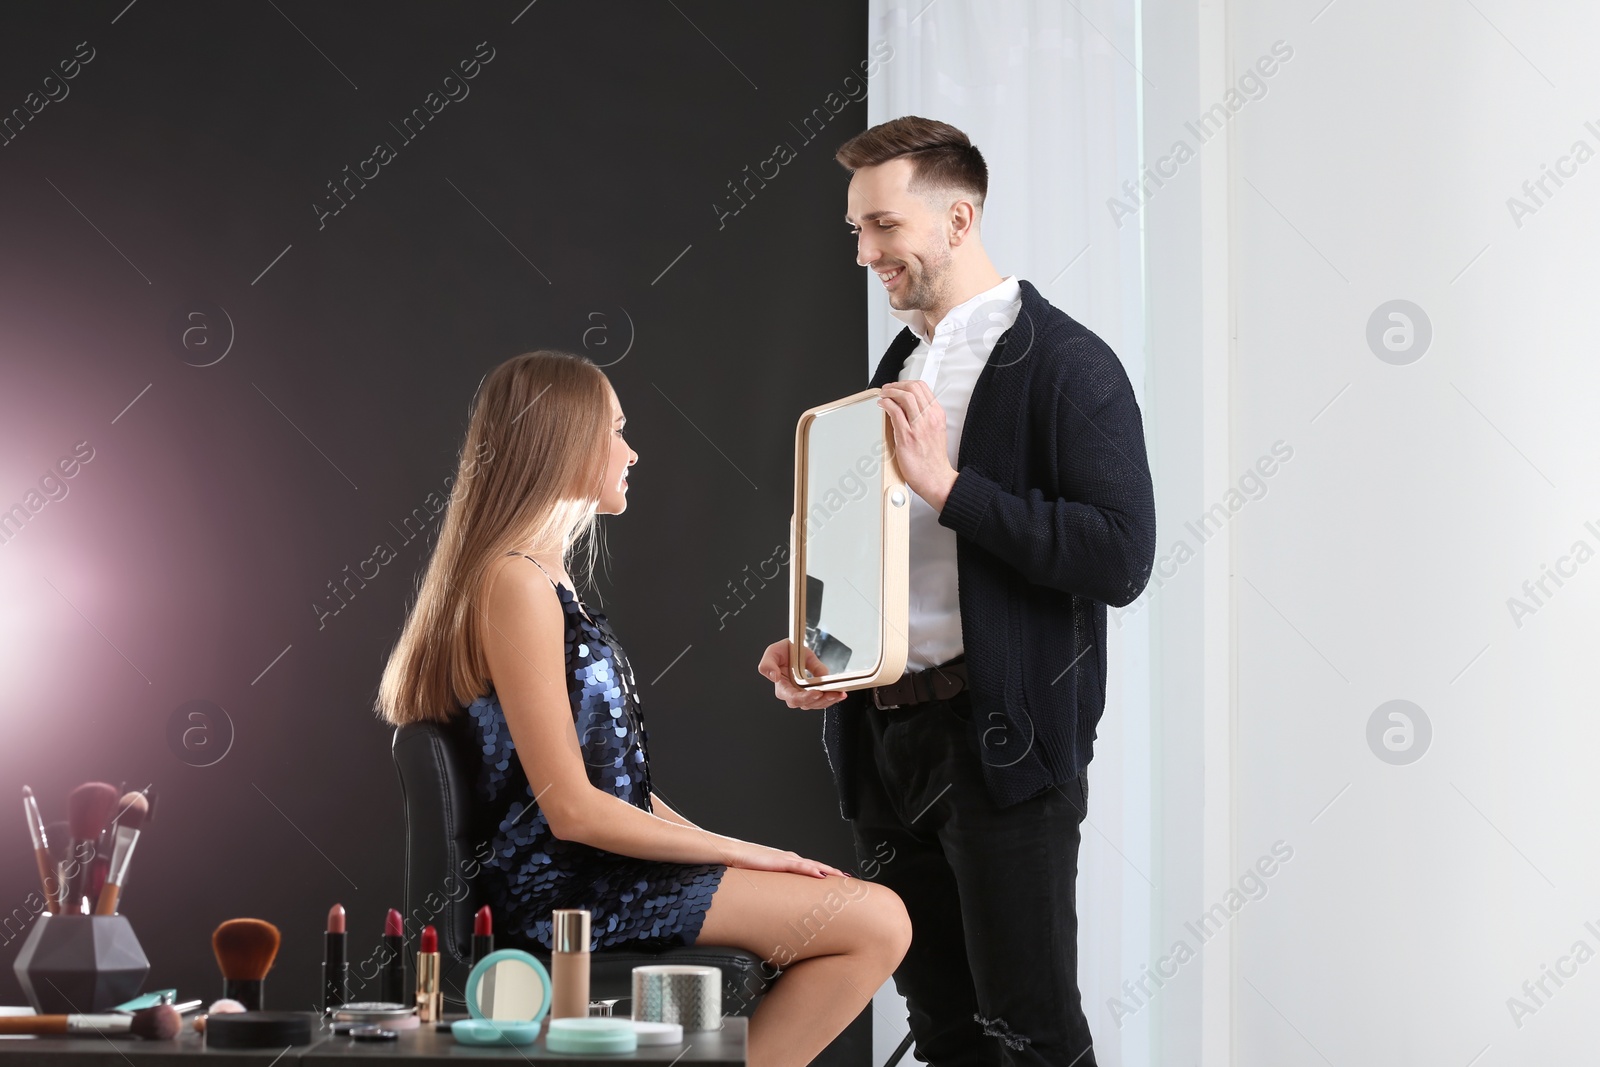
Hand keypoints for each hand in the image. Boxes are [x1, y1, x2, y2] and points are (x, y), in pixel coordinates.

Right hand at [726, 839, 851, 878]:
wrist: (734, 855)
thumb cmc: (747, 866)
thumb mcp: (765, 879)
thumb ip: (775, 886)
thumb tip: (780, 900)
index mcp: (788, 863)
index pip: (811, 869)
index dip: (826, 874)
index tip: (838, 881)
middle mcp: (791, 859)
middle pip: (817, 866)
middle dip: (833, 873)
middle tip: (848, 881)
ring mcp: (786, 859)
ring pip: (813, 865)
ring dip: (828, 871)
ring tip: (842, 878)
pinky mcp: (780, 862)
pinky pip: (800, 866)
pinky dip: (812, 870)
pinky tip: (821, 875)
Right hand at [758, 639, 847, 709]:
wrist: (791, 649)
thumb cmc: (782, 652)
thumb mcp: (772, 652)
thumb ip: (768, 664)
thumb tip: (774, 676)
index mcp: (782, 687)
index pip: (793, 698)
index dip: (805, 697)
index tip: (817, 692)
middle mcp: (792, 694)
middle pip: (806, 704)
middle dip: (821, 700)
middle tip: (833, 694)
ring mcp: (803, 694)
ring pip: (816, 704)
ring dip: (828, 700)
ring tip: (839, 694)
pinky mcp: (812, 692)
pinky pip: (821, 699)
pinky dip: (831, 698)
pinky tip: (839, 694)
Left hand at [878, 381, 958, 511]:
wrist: (936, 479)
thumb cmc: (933, 459)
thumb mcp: (936, 431)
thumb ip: (925, 417)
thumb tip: (909, 407)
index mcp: (937, 415)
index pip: (923, 387)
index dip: (906, 383)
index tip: (897, 386)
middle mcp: (930, 418)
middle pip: (913, 388)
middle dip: (896, 385)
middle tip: (887, 389)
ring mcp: (919, 427)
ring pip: (905, 396)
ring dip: (890, 392)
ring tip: (883, 395)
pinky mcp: (907, 437)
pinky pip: (895, 412)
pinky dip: (886, 404)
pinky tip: (882, 405)